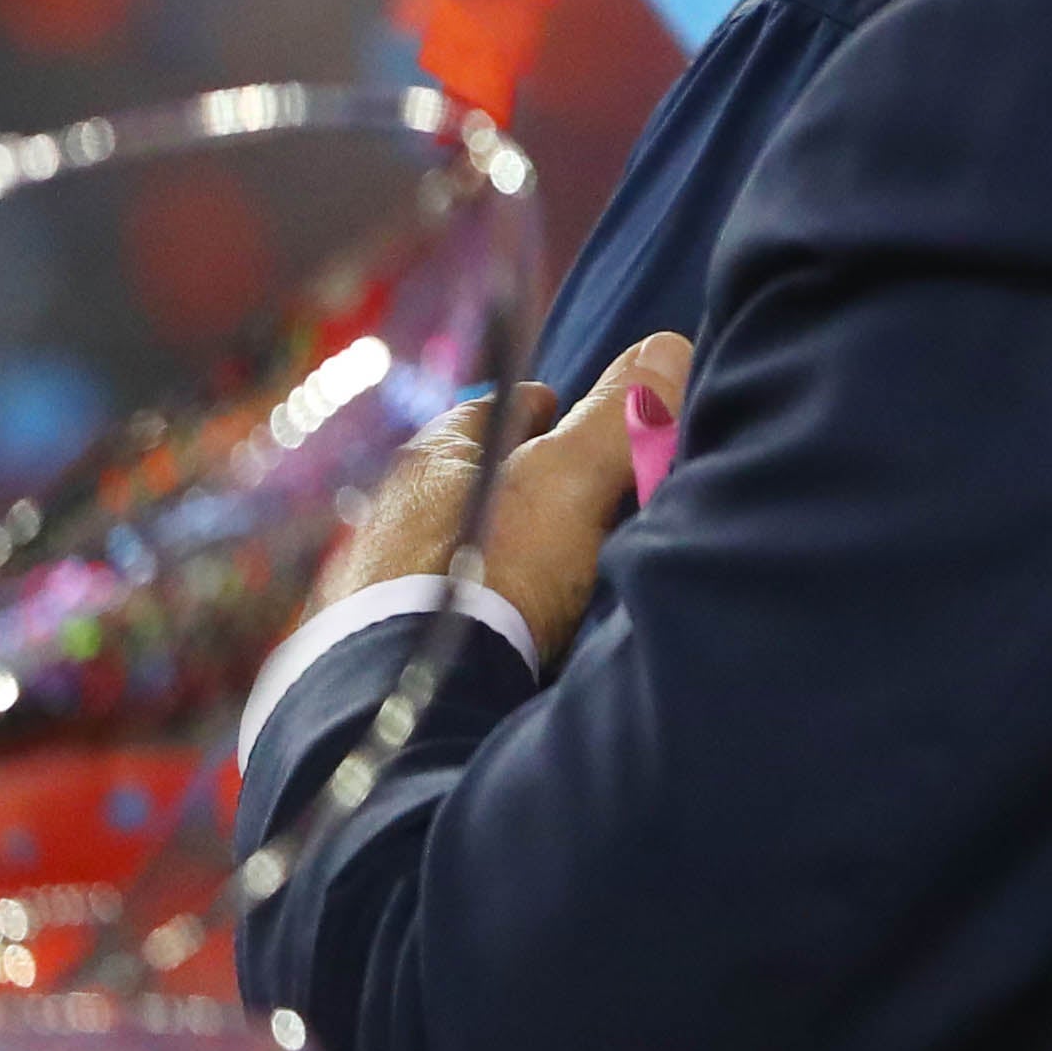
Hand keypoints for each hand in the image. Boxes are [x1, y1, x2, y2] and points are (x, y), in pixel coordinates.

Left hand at [320, 333, 694, 658]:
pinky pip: (451, 614)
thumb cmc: (486, 571)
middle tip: (586, 500)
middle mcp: (396, 513)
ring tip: (564, 576)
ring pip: (466, 550)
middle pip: (482, 482)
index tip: (571, 415)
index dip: (542, 409)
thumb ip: (620, 417)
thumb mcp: (570, 481)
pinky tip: (520, 633)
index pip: (495, 411)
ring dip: (508, 555)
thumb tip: (669, 346)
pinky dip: (487, 612)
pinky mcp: (386, 653)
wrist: (409, 704)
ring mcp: (382, 587)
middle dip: (529, 487)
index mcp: (433, 457)